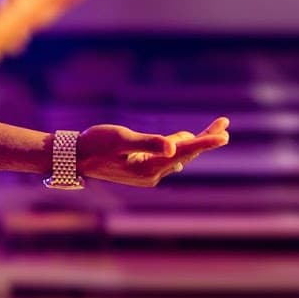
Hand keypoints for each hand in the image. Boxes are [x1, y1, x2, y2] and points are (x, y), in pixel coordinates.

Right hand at [77, 117, 230, 186]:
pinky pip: (167, 156)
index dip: (205, 142)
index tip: (224, 134)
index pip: (183, 152)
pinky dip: (179, 145)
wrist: (73, 158)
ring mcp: (148, 172)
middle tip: (224, 123)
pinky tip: (185, 138)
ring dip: (194, 141)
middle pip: (186, 154)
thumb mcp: (121, 140)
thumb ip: (148, 143)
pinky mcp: (142, 167)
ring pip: (178, 155)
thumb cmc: (94, 145)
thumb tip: (174, 149)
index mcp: (149, 168)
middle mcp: (153, 174)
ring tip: (214, 130)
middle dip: (205, 139)